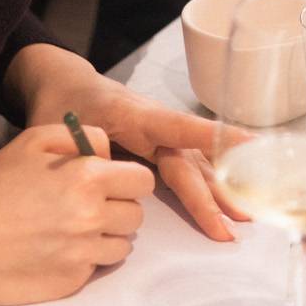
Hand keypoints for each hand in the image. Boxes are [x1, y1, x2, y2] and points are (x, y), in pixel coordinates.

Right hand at [0, 122, 154, 303]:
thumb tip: (110, 152)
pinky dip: (83, 260)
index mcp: (87, 178)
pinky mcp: (70, 283)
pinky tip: (55, 250)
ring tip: (69, 230)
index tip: (108, 183)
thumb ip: (81, 137)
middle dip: (117, 209)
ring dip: (104, 237)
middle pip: (135, 215)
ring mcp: (82, 254)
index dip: (127, 181)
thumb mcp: (33, 141)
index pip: (142, 181)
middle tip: (85, 207)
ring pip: (121, 246)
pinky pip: (96, 268)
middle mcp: (91, 217)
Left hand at [10, 47, 251, 239]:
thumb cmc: (61, 104)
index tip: (249, 144)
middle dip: (214, 191)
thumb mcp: (56, 128)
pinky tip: (226, 203)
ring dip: (218, 192)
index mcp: (132, 114)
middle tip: (238, 220)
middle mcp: (154, 125)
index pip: (177, 126)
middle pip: (188, 161)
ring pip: (193, 166)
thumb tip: (100, 179)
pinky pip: (186, 169)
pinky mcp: (157, 148)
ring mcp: (158, 137)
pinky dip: (207, 187)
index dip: (212, 135)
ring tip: (242, 218)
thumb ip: (77, 154)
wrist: (64, 84)